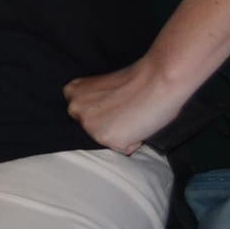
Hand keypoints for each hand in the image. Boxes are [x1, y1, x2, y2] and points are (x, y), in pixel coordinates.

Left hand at [63, 59, 190, 155]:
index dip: (101, 112)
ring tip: (134, 116)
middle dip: (108, 125)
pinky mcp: (105, 138)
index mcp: (72, 91)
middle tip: (127, 111)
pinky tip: (139, 125)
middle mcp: (75, 108)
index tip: (114, 105)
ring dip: (121, 134)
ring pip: (107, 140)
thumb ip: (94, 102)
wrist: (157, 79)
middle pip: (91, 130)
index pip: (81, 115)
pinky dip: (133, 142)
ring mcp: (88, 124)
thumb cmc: (138, 80)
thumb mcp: (103, 87)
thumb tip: (102, 118)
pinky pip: (123, 149)